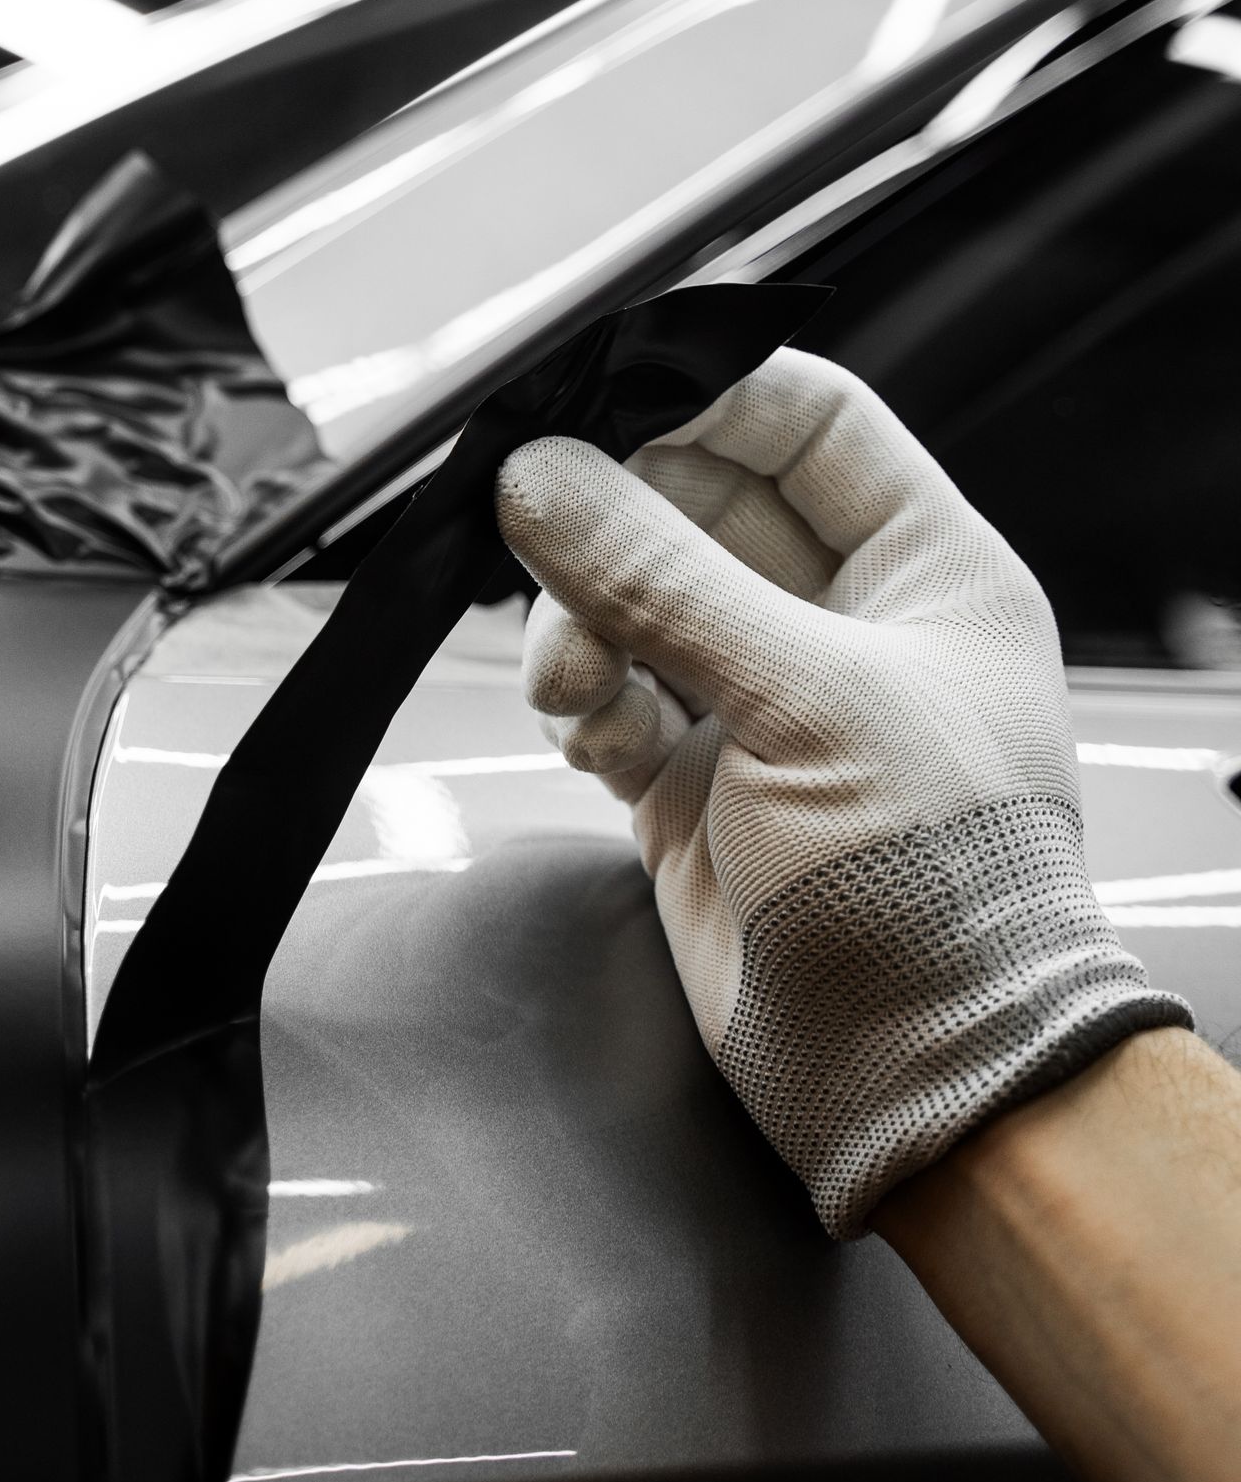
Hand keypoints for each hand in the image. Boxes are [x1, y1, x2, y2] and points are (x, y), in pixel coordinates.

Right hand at [496, 346, 1188, 1234]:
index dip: (707, 398)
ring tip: (571, 677)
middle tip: (541, 527)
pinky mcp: (691, 784)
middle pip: (695, 507)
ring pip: (632, 601)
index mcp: (926, 573)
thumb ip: (662, 580)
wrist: (921, 1082)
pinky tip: (588, 732)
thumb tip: (545, 479)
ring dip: (579, 623)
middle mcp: (842, 627)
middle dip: (614, 521)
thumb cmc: (941, 894)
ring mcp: (762, 706)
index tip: (600, 398)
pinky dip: (578, 703)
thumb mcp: (805, 700)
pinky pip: (605, 697)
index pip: (808, 427)